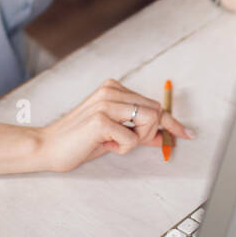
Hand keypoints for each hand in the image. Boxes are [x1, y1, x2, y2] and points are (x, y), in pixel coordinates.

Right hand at [36, 78, 193, 171]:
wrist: (49, 147)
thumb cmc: (80, 141)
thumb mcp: (114, 133)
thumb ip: (139, 131)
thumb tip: (165, 136)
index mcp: (113, 88)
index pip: (152, 103)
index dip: (171, 121)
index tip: (186, 133)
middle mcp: (111, 90)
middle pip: (155, 112)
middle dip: (148, 133)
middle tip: (123, 143)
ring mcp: (106, 103)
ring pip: (149, 121)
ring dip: (135, 140)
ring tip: (111, 142)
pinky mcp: (101, 120)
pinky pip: (133, 139)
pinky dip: (121, 148)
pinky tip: (102, 144)